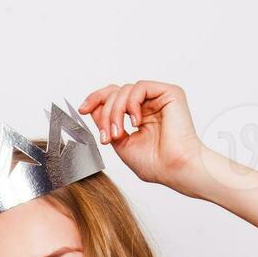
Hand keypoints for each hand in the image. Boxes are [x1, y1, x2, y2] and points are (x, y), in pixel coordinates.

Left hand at [78, 81, 204, 190]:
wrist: (175, 169)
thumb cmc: (155, 163)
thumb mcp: (120, 142)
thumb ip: (107, 124)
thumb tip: (92, 107)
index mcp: (138, 115)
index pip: (113, 98)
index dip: (96, 100)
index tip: (82, 109)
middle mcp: (148, 105)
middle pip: (115, 92)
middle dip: (104, 112)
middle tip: (106, 134)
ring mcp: (158, 98)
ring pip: (124, 90)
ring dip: (115, 112)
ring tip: (119, 132)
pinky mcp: (169, 93)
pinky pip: (140, 87)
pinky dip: (131, 104)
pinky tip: (136, 122)